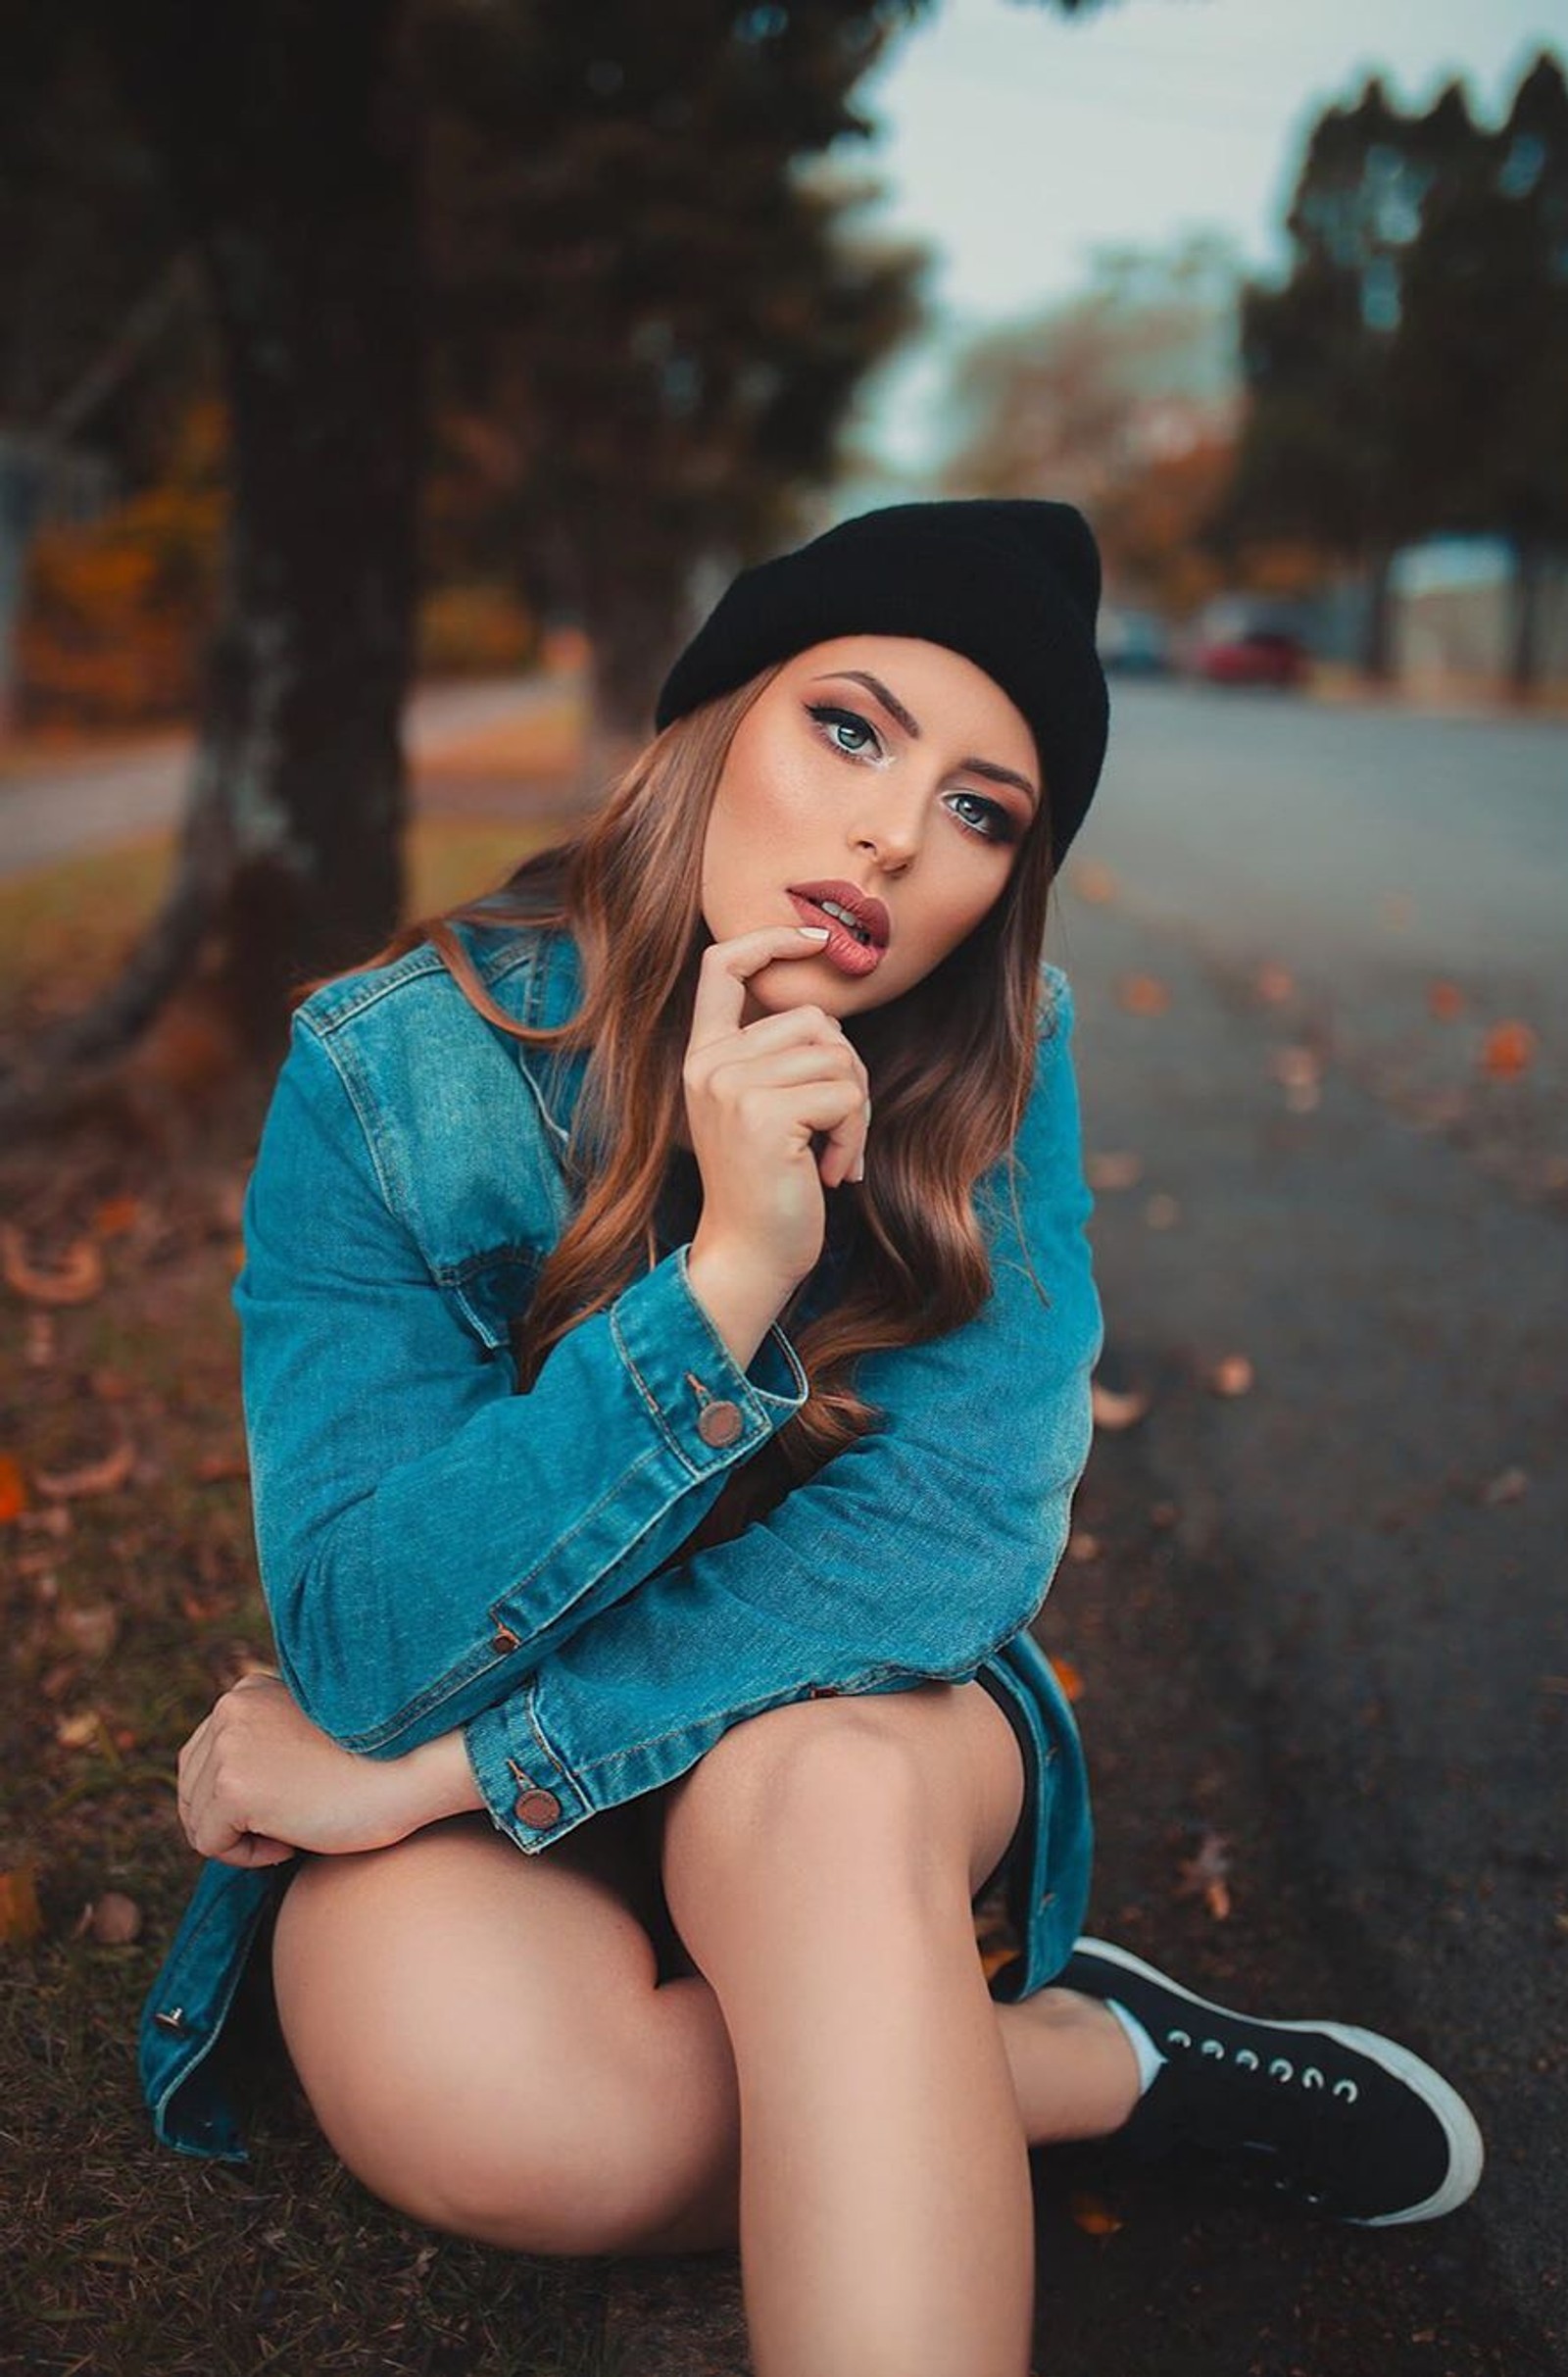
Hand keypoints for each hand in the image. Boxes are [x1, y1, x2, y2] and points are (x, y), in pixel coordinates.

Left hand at [175, 1675, 478, 1866]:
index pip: (202, 1760)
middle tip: (294, 1819)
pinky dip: (247, 1857)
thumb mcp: (303, 1735)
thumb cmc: (374, 1764)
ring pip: (197, 1820)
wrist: (415, 1769)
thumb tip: (223, 1785)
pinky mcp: (234, 1787)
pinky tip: (292, 1839)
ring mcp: (229, 1746)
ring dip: (243, 1838)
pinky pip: (209, 1844)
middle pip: (192, 1791)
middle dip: (234, 1819)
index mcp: (245, 1691)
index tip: (294, 1798)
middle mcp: (229, 1709)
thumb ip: (262, 1740)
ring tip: (296, 1826)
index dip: (241, 1798)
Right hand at [683, 925, 872, 1297]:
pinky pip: (844, 1097)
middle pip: (813, 1019)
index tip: (814, 937)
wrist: (750, 1256)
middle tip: (840, 1126)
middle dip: (847, 1069)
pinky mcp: (764, 1114)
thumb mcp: (759, 1112)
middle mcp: (710, 1065)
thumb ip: (775, 1059)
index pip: (722, 967)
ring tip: (835, 1153)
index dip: (769, 940)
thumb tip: (828, 1019)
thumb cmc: (770, 1188)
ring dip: (855, 1109)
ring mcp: (732, 1087)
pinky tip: (834, 1173)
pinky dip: (855, 1137)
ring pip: (836, 1056)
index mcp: (703, 1057)